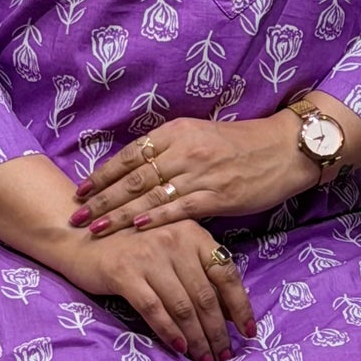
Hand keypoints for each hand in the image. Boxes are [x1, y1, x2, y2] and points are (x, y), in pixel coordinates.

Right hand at [49, 220, 256, 360]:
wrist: (78, 236)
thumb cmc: (130, 246)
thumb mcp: (170, 246)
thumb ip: (196, 268)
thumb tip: (227, 310)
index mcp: (192, 233)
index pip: (227, 273)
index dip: (240, 306)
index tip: (247, 332)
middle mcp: (174, 241)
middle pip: (206, 295)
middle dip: (218, 331)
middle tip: (224, 355)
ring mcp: (149, 256)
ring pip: (183, 306)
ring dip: (197, 338)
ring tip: (205, 358)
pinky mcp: (124, 273)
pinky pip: (154, 309)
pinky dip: (169, 331)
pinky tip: (179, 348)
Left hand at [70, 113, 315, 238]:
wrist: (284, 149)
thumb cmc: (241, 144)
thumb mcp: (201, 135)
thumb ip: (170, 151)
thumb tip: (136, 171)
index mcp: (177, 132)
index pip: (130, 154)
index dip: (103, 174)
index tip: (81, 190)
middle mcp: (185, 150)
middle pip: (134, 177)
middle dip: (102, 198)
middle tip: (76, 215)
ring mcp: (202, 173)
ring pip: (151, 195)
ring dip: (120, 214)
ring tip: (96, 228)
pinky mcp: (220, 195)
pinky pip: (181, 207)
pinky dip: (157, 218)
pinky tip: (138, 228)